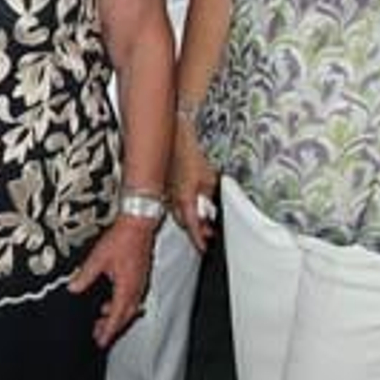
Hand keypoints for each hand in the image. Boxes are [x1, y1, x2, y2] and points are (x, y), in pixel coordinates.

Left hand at [69, 214, 156, 347]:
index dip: (108, 331)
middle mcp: (136, 288)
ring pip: (130, 308)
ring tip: (103, 319)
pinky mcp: (140, 275)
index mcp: (126, 287)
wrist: (138, 224)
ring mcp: (140, 282)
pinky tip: (112, 300)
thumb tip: (74, 288)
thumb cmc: (122, 238)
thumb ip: (85, 275)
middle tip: (100, 335)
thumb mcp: (98, 257)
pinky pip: (133, 297)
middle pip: (125, 316)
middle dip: (112, 327)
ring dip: (117, 316)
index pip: (116, 316)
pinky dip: (122, 304)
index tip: (101, 341)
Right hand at [169, 121, 219, 252]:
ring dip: (188, 214)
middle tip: (207, 231)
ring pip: (176, 209)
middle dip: (194, 228)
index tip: (205, 247)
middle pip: (183, 221)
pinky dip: (181, 201)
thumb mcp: (211, 176)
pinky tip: (189, 196)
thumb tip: (216, 202)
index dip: (200, 240)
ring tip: (201, 215)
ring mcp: (165, 188)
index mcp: (184, 199)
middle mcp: (171, 197)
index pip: (193, 227)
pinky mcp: (164, 179)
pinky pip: (172, 197)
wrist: (175, 132)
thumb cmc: (190, 150)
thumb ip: (213, 194)